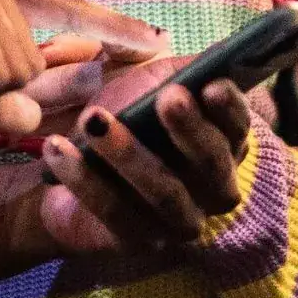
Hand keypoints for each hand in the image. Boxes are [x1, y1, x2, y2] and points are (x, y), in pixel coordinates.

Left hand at [32, 78, 253, 253]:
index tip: (212, 84)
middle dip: (189, 129)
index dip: (231, 109)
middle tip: (167, 98)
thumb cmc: (123, 112)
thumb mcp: (150, 80)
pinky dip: (84, 180)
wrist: (73, 163)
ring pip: (163, 194)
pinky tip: (59, 149)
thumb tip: (210, 55)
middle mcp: (210, 190)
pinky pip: (114, 213)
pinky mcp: (136, 242)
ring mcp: (177, 222)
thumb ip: (178, 67)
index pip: (238, 129)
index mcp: (222, 145)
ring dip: (128, 154)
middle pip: (211, 164)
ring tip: (94, 121)